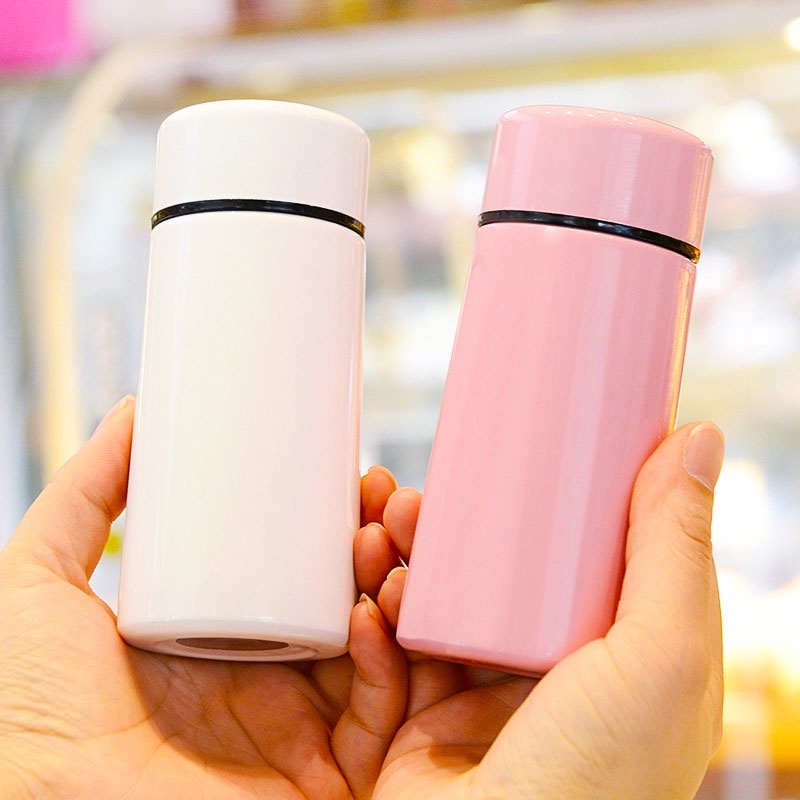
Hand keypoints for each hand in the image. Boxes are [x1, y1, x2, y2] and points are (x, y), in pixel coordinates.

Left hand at [0, 397, 406, 799]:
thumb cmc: (24, 714)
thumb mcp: (42, 581)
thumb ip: (81, 494)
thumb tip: (132, 413)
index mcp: (225, 637)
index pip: (305, 571)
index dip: (338, 522)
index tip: (353, 474)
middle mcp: (271, 682)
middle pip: (352, 601)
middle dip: (380, 543)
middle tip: (380, 494)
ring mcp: (299, 731)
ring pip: (380, 651)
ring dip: (395, 587)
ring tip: (381, 534)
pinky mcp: (320, 777)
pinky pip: (378, 718)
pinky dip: (389, 660)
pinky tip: (372, 611)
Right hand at [359, 423, 724, 799]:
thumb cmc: (596, 782)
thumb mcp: (659, 653)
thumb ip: (676, 545)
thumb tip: (702, 436)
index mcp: (619, 660)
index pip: (584, 558)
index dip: (547, 503)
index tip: (510, 453)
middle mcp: (554, 679)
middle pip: (496, 575)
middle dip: (449, 527)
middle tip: (413, 496)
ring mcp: (487, 703)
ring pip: (437, 606)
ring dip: (400, 562)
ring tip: (378, 530)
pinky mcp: (426, 728)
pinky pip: (393, 657)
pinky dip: (373, 624)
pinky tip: (365, 603)